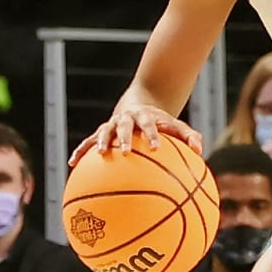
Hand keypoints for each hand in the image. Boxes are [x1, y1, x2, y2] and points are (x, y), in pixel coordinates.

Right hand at [69, 105, 202, 164]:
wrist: (140, 107)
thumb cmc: (162, 124)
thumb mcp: (177, 127)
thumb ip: (190, 137)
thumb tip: (200, 150)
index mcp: (145, 118)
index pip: (149, 125)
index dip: (152, 135)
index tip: (156, 147)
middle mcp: (127, 119)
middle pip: (124, 126)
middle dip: (125, 137)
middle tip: (126, 151)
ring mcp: (112, 125)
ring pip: (103, 132)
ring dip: (100, 142)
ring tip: (98, 154)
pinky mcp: (101, 132)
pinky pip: (88, 142)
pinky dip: (80, 151)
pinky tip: (71, 164)